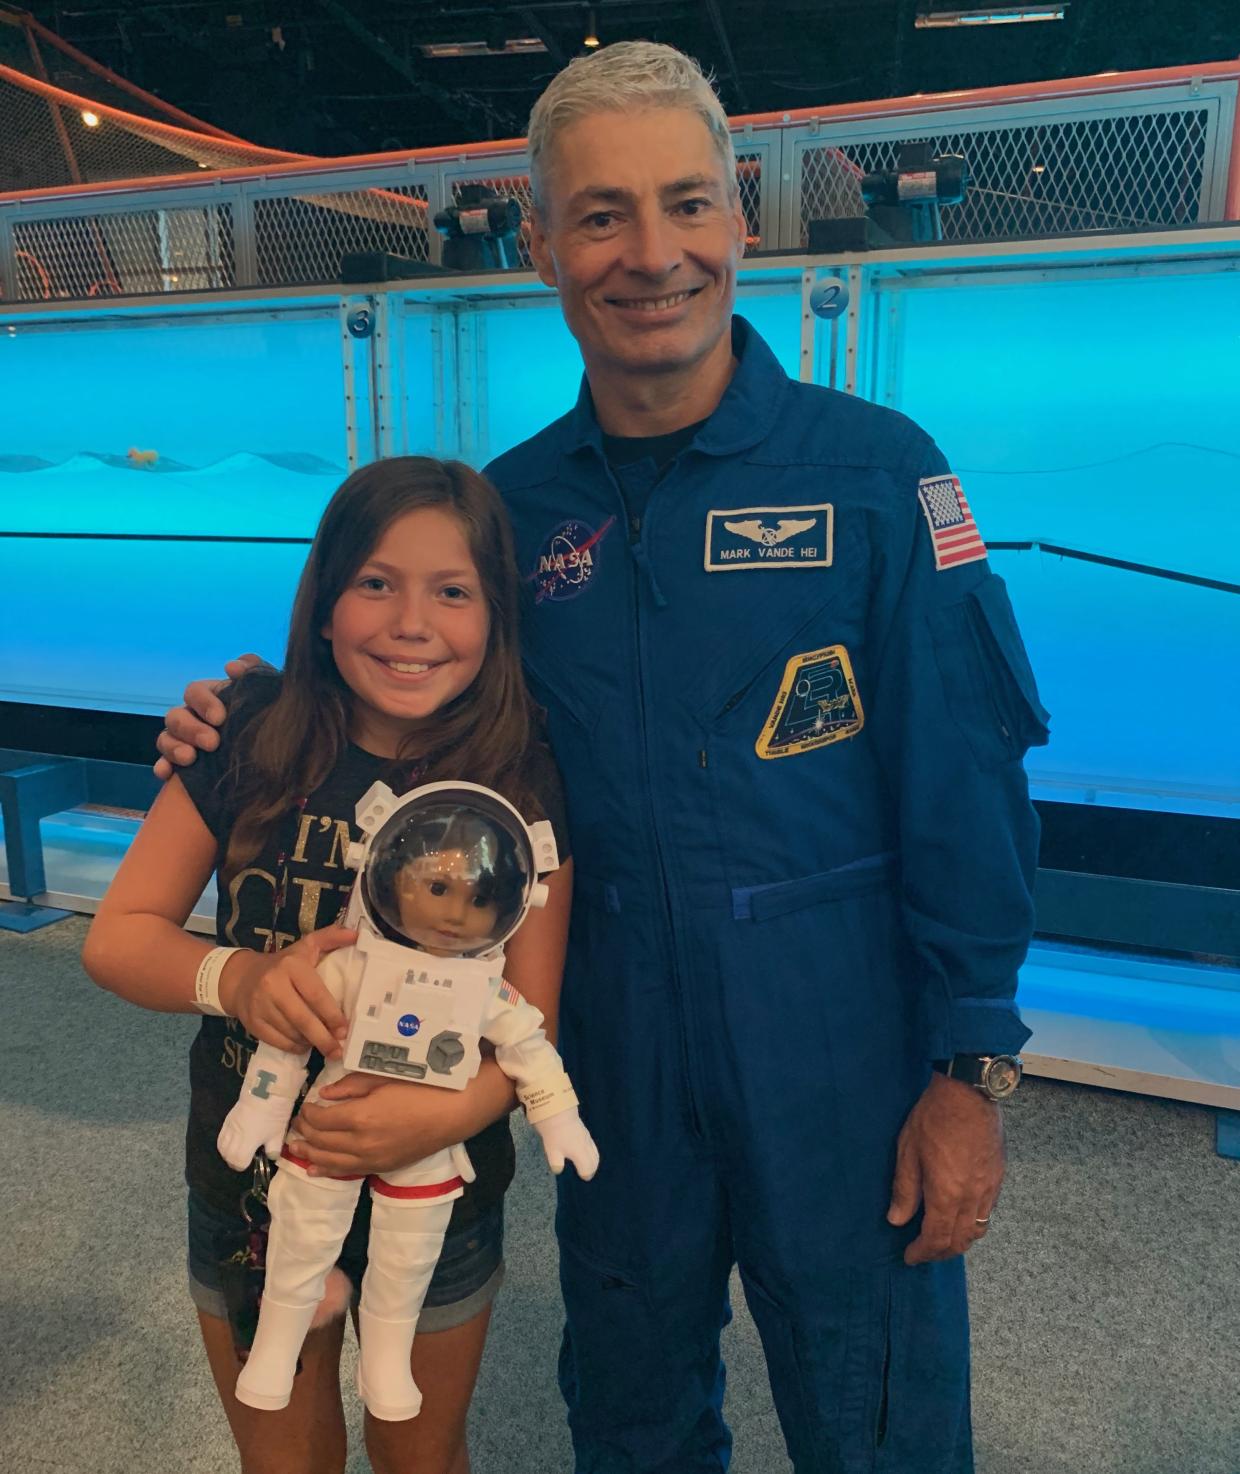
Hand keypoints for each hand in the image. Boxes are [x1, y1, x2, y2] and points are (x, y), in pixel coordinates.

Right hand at [153, 653, 262, 779]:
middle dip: (191, 729)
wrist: (277, 754)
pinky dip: (162, 767)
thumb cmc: (268, 716)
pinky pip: (163, 764)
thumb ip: (253, 670)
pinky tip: (166, 774)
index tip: (220, 718)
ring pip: (165, 738)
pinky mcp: (180, 765)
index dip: (204, 702)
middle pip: (176, 716)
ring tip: (190, 758)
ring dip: (174, 747)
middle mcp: (192, 717)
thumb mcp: (266, 690)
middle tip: (212, 743)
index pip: (195, 692)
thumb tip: (231, 667)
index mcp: (210, 697)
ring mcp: (183, 741)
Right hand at [218, 1090, 295, 1168]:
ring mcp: (229, 1128)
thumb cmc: (274, 1114)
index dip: (243, 1165)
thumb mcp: (278, 1134)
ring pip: (221, 1147)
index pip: (237, 1162)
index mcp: (247, 1143)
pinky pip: (220, 1136)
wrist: (266, 1091)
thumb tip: (270, 1157)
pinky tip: (233, 1140)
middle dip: (234, 1161)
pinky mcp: (227, 1119)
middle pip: (227, 1156)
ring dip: (228, 1153)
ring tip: (239, 1150)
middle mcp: (234, 1137)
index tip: (251, 1161)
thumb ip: (273, 1149)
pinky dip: (224, 1143)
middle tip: (245, 1158)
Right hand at [220, 927, 354, 1056]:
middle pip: (302, 1018)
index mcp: (291, 966)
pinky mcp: (252, 1023)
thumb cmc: (283, 963)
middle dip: (323, 1037)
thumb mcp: (306, 946)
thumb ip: (331, 937)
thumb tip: (357, 934)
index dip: (332, 1014)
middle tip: (339, 1050)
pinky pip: (277, 1042)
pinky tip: (305, 1045)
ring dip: (310, 1042)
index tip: (345, 1029)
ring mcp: (260, 1006)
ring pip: (291, 1033)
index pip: (315, 994)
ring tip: (325, 1045)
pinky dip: (294, 1047)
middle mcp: (273, 985)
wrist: (241, 977)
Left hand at [293, 1072, 477, 1176]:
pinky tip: (314, 1168)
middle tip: (296, 1123)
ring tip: (295, 1147)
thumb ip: (352, 1086)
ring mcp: (371, 1159)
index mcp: (360, 1117)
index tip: (304, 1104)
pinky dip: (327, 1170)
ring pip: (330, 1160)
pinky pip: (347, 1172)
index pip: (321, 1119)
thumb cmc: (421, 1089)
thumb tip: (325, 1093)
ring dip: (309, 1153)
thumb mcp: (385, 1078)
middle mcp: (360, 1143)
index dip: (308, 1112)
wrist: (453, 1113)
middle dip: (305, 1132)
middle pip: (321, 1141)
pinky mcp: (381, 1167)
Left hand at [533, 1106, 599, 1180]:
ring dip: (593, 1160)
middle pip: (595, 1161)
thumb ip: (556, 1163)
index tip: (583, 1178)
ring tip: (588, 1164)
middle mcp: (586, 1146)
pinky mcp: (585, 1131)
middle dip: (592, 1168)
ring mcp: (587, 1138)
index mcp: (580, 1154)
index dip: (586, 1175)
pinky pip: (592, 1145)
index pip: (588, 1168)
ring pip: (595, 1152)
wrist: (558, 1112)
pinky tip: (585, 1150)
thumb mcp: (552, 1151)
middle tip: (586, 1174)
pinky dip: (592, 1152)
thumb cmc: (555, 1134)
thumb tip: (559, 1170)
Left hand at [887, 1072, 1004, 1263]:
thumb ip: (904, 1189)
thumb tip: (897, 1220)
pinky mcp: (998, 1177)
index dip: (922, 1252)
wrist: (969, 1092)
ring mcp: (989, 1189)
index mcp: (947, 1195)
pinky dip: (974, 1223)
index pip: (936, 1239)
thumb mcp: (908, 1151)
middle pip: (960, 1241)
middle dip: (940, 1253)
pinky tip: (960, 1215)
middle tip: (923, 1252)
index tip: (910, 1257)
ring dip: (960, 1241)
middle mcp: (972, 1198)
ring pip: (978, 1230)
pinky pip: (988, 1212)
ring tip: (942, 1239)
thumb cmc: (934, 1117)